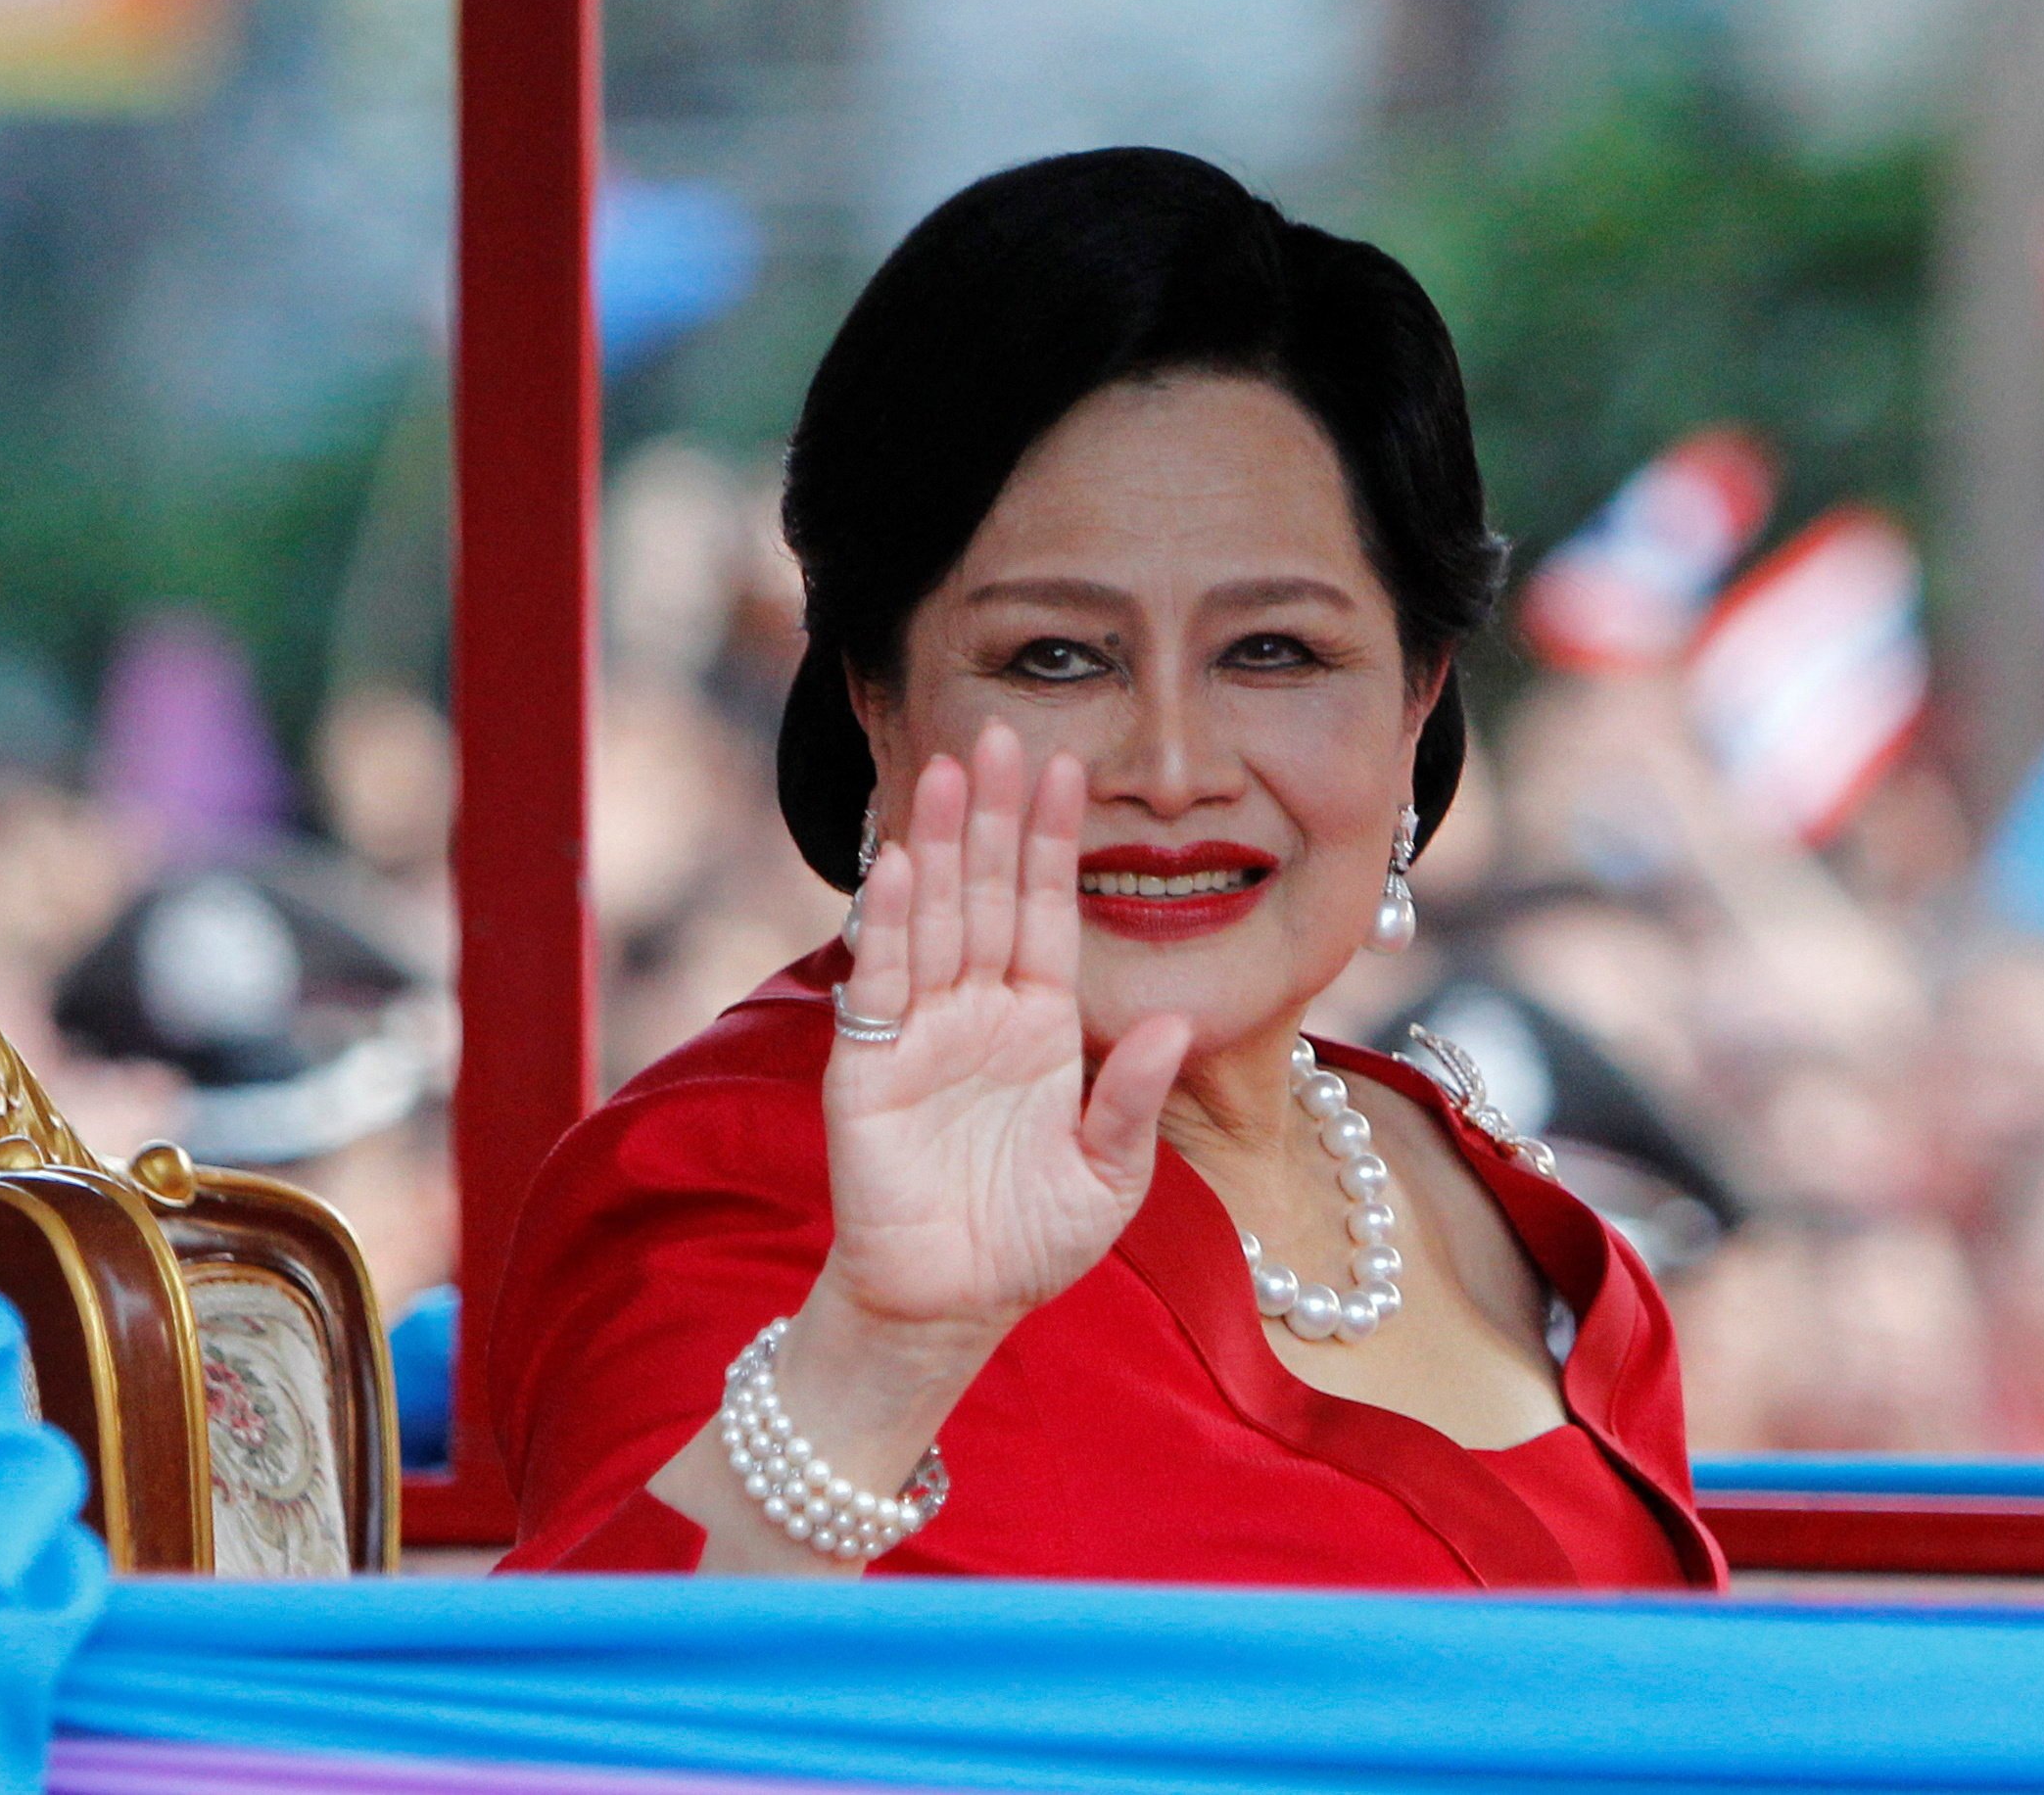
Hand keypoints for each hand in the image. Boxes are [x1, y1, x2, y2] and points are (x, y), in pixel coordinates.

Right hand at [817, 723, 1191, 1337]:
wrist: (951, 1309)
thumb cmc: (1029, 1244)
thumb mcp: (1108, 1177)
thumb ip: (1133, 1101)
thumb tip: (1172, 1028)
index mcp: (1040, 1026)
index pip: (1047, 912)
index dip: (1054, 842)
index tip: (1068, 768)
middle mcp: (979, 1013)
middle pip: (986, 895)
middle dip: (993, 816)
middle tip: (1001, 733)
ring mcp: (922, 1035)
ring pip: (933, 920)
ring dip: (938, 847)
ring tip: (946, 772)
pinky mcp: (871, 1069)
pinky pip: (883, 986)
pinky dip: (890, 926)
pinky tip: (900, 866)